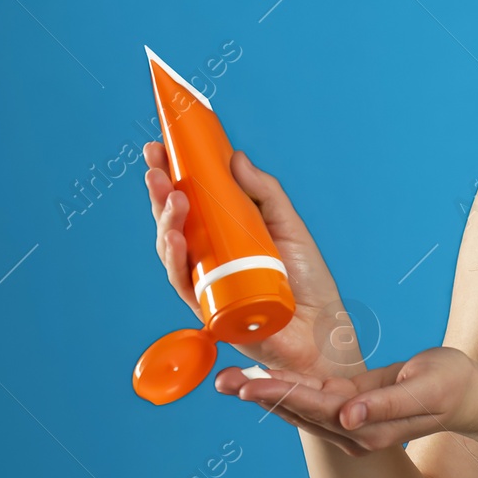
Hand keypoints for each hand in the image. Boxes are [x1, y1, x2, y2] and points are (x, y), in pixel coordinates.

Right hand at [144, 141, 364, 380]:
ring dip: (166, 219)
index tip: (159, 147)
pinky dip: (175, 258)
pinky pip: (183, 281)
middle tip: (154, 165)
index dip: (173, 173)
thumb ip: (264, 192)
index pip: (193, 199)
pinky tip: (174, 237)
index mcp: (226, 233)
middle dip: (160, 190)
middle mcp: (210, 255)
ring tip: (170, 195)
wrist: (322, 330)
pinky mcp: (208, 307)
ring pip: (171, 248)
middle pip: (175, 219)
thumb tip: (235, 156)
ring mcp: (206, 281)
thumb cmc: (308, 281)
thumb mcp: (288, 225)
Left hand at [218, 347, 477, 454]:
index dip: (279, 393)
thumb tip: (348, 418)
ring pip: (299, 407)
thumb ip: (386, 405)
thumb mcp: (425, 390)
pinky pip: (312, 401)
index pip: (314, 407)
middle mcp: (353, 432)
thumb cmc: (452, 386)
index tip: (247, 383)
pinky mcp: (352, 411)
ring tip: (229, 380)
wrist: (469, 397)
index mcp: (367, 427)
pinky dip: (285, 389)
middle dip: (258, 394)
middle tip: (221, 380)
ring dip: (264, 394)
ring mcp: (351, 425)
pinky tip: (262, 379)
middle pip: (297, 410)